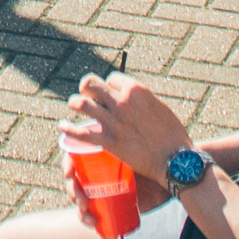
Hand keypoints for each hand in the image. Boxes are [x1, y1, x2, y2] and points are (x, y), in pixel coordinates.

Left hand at [64, 71, 195, 181]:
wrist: (176, 160)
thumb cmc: (173, 136)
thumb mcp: (160, 108)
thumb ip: (143, 102)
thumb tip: (133, 101)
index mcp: (137, 90)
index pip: (113, 78)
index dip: (110, 85)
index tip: (111, 93)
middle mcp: (122, 101)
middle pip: (91, 83)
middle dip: (86, 86)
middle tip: (86, 93)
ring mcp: (114, 121)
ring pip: (82, 104)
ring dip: (74, 103)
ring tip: (73, 105)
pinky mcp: (110, 142)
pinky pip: (82, 133)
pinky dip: (68, 129)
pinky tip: (62, 126)